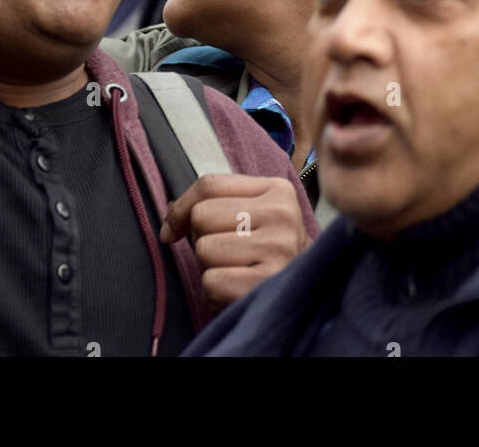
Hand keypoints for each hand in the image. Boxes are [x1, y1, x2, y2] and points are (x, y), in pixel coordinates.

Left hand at [159, 172, 310, 307]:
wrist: (309, 293)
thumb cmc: (270, 253)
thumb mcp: (253, 215)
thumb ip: (215, 204)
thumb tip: (169, 220)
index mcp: (277, 190)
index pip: (210, 184)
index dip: (182, 207)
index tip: (174, 228)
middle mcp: (282, 215)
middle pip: (202, 216)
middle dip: (202, 240)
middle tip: (225, 255)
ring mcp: (279, 249)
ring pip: (204, 250)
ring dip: (209, 269)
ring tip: (234, 273)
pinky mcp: (269, 283)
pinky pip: (211, 282)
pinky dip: (213, 293)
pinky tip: (234, 293)